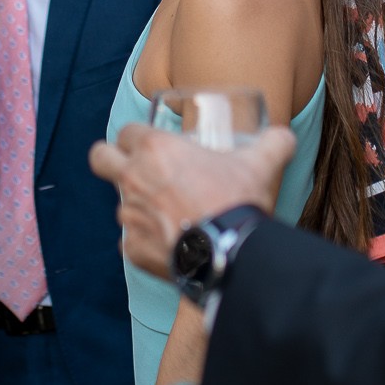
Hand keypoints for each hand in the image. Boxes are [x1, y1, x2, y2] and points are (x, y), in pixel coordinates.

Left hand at [89, 124, 296, 276]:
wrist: (229, 253)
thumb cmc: (237, 201)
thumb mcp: (261, 163)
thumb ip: (273, 144)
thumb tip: (285, 137)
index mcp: (154, 149)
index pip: (126, 131)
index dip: (136, 137)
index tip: (150, 146)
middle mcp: (133, 179)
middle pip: (99, 158)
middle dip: (109, 160)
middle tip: (131, 169)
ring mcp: (129, 216)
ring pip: (120, 206)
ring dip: (137, 208)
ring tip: (167, 216)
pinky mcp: (132, 249)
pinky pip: (132, 242)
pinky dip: (147, 243)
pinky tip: (171, 245)